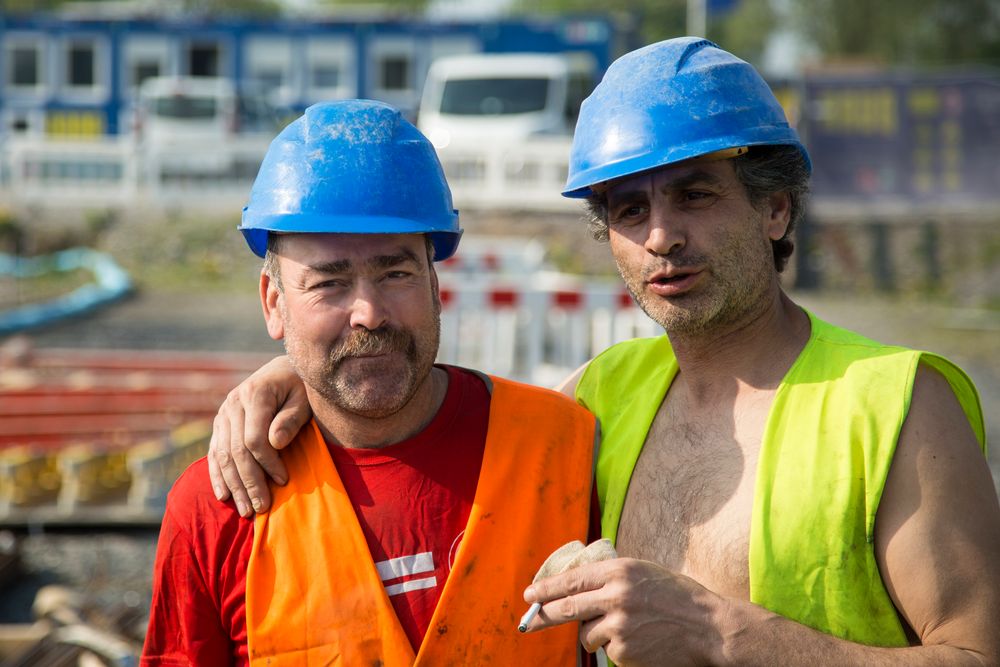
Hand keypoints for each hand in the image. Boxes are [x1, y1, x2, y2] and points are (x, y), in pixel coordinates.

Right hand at [208, 355, 310, 516]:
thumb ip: (291, 419)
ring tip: (246, 510)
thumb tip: (275, 442)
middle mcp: (233, 403)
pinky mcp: (220, 423)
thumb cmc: (301, 387)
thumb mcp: (304, 399)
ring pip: (223, 455)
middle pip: (236, 451)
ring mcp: (224, 413)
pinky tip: (225, 496)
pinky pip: (215, 452)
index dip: (268, 463)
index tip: (283, 480)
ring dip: (234, 486)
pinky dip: (218, 475)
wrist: (284, 371)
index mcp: (255, 394)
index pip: (254, 438)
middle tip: (261, 508)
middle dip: (249, 482)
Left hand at [523, 558, 725, 666]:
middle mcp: (616, 595)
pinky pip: (607, 650)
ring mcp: (619, 626)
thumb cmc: (677, 597)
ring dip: (594, 634)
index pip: (572, 579)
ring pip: (586, 633)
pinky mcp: (624, 652)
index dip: (547, 588)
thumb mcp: (643, 572)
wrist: (709, 627)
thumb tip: (574, 587)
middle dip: (545, 614)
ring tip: (624, 628)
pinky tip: (640, 641)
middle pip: (567, 607)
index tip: (530, 594)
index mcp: (620, 570)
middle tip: (530, 620)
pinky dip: (616, 648)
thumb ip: (611, 577)